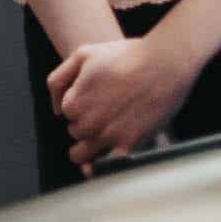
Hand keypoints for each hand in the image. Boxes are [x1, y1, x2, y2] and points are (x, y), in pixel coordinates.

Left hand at [48, 34, 201, 167]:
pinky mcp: (130, 146)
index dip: (81, 106)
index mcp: (74, 102)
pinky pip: (107, 167)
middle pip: (76, 133)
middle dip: (87, 125)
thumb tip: (56, 110)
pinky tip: (111, 155)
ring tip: (110, 131)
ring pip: (84, 156)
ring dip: (91, 146)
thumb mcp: (83, 54)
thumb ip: (59, 80)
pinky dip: (103, 166)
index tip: (97, 98)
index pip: (67, 114)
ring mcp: (109, 137)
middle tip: (108, 111)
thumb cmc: (125, 56)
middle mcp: (88, 122)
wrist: (165, 63)